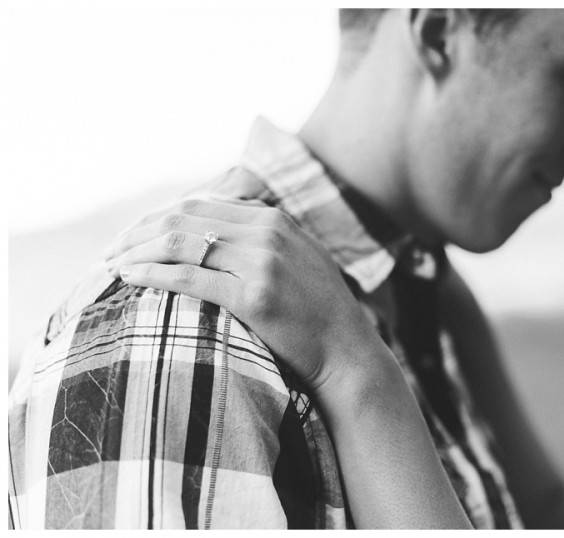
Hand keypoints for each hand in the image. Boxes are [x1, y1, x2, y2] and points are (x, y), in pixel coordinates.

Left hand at [103, 198, 386, 395]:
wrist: (347, 350)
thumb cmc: (317, 311)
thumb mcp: (296, 257)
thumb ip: (261, 238)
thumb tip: (215, 231)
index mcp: (274, 219)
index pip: (200, 203)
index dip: (158, 215)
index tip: (134, 233)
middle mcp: (268, 232)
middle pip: (184, 216)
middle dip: (138, 230)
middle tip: (110, 249)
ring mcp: (262, 262)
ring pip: (180, 241)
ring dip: (137, 249)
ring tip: (109, 263)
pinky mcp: (255, 296)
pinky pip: (190, 277)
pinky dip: (152, 274)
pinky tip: (129, 277)